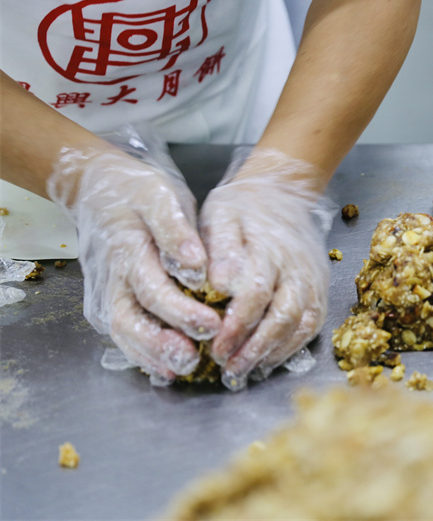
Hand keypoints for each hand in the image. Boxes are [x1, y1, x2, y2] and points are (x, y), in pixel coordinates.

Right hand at [47, 136, 221, 385]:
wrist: (94, 189)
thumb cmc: (134, 192)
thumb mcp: (159, 196)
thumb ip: (175, 230)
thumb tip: (195, 264)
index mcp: (125, 252)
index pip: (153, 290)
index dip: (181, 312)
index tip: (212, 324)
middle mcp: (110, 280)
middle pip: (131, 322)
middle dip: (161, 346)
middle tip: (193, 360)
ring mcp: (104, 296)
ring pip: (124, 335)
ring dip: (152, 356)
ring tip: (183, 370)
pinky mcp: (106, 305)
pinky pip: (125, 334)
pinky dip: (144, 353)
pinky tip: (169, 367)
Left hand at [199, 148, 330, 389]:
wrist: (281, 193)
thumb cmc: (242, 208)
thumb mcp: (220, 215)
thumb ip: (219, 248)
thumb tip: (218, 285)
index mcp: (269, 248)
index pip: (256, 292)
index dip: (237, 324)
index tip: (215, 346)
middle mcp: (297, 267)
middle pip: (284, 315)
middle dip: (256, 347)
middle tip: (228, 368)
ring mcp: (312, 280)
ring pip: (302, 324)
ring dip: (274, 353)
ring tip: (244, 370)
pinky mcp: (318, 291)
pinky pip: (311, 326)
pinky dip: (290, 348)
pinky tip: (267, 360)